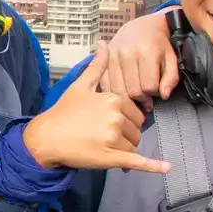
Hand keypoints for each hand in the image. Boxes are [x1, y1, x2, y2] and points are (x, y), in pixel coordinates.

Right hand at [21, 42, 170, 173]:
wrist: (46, 137)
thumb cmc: (63, 112)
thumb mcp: (80, 86)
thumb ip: (97, 66)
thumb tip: (104, 43)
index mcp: (113, 99)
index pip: (135, 113)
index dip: (125, 120)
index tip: (108, 124)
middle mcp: (116, 117)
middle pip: (137, 130)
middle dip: (126, 134)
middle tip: (103, 137)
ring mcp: (114, 138)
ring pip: (134, 146)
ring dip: (124, 149)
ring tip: (103, 147)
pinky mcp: (112, 158)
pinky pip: (137, 161)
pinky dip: (153, 166)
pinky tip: (166, 168)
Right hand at [102, 10, 179, 106]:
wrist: (140, 26)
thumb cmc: (158, 44)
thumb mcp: (171, 58)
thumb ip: (171, 78)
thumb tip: (164, 96)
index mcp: (146, 52)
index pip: (149, 86)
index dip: (154, 93)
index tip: (155, 91)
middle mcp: (127, 53)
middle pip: (133, 91)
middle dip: (142, 98)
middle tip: (146, 96)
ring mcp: (112, 57)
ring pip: (118, 91)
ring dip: (128, 98)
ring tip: (135, 95)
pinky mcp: (103, 60)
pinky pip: (104, 85)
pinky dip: (113, 93)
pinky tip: (122, 91)